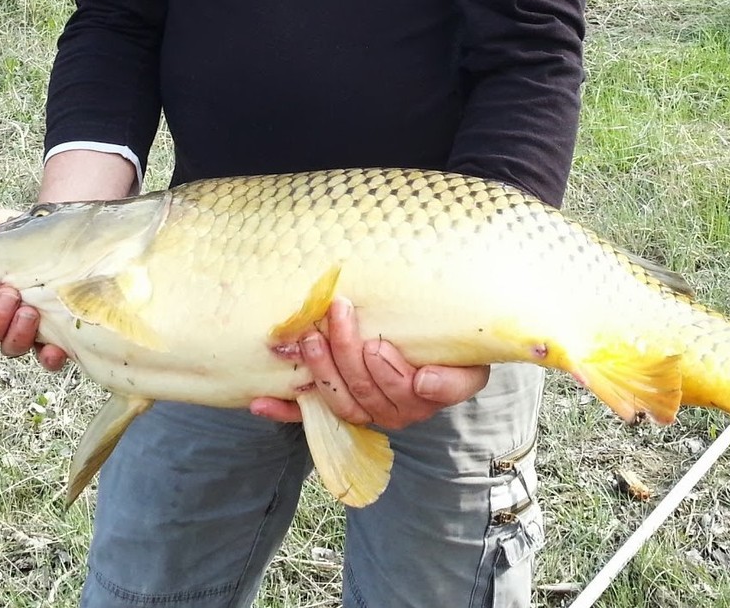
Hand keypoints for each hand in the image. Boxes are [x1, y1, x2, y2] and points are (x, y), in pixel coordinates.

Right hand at [0, 205, 68, 372]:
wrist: (68, 235)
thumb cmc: (25, 233)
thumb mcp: (0, 222)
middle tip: (7, 295)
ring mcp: (24, 329)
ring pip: (10, 347)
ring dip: (16, 334)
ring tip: (30, 311)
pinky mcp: (53, 336)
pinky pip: (46, 357)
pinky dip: (48, 357)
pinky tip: (55, 347)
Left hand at [251, 297, 489, 429]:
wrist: (438, 355)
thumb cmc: (452, 352)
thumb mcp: (469, 362)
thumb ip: (454, 379)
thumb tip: (425, 383)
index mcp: (425, 398)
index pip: (408, 392)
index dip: (391, 373)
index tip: (378, 345)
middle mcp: (394, 411)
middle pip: (367, 392)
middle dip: (348, 352)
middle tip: (338, 312)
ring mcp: (364, 411)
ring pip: (339, 401)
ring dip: (319, 370)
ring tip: (308, 338)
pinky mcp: (336, 410)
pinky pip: (309, 416)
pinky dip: (284, 410)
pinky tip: (261, 403)